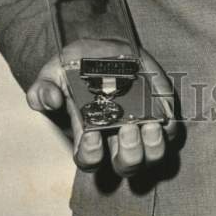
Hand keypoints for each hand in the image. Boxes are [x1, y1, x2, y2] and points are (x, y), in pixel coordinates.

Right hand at [26, 39, 176, 176]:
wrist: (103, 49)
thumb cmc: (75, 68)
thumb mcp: (53, 73)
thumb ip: (43, 89)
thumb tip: (51, 100)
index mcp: (88, 137)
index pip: (90, 161)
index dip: (91, 155)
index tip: (91, 136)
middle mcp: (117, 140)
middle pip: (127, 166)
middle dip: (129, 153)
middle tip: (127, 129)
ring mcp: (142, 129)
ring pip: (153, 155)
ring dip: (153, 145)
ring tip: (151, 125)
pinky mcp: (161, 114)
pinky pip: (172, 131)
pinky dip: (169, 126)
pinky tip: (162, 113)